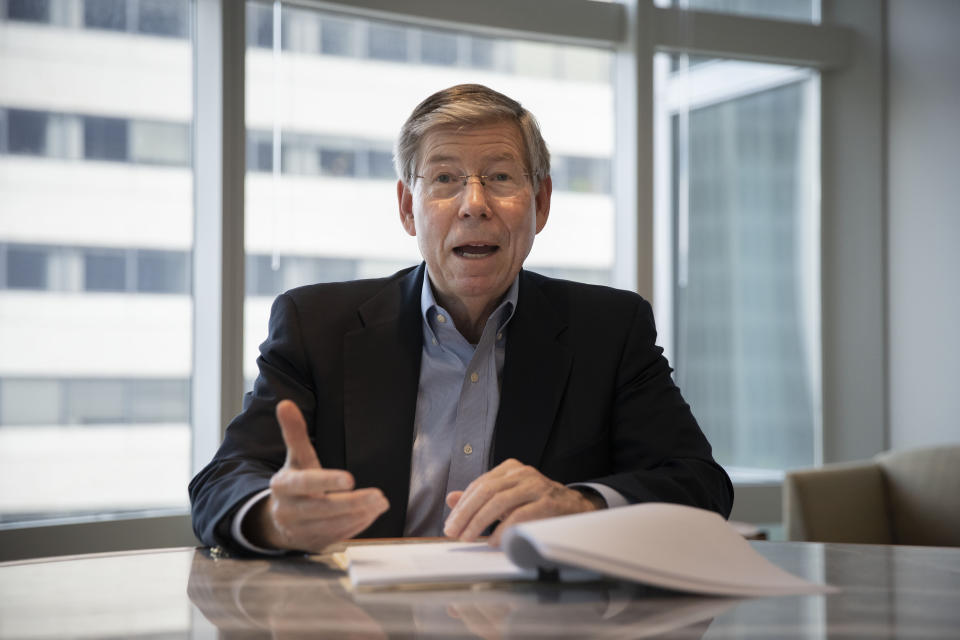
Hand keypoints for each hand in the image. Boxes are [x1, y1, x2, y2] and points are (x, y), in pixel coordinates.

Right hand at [246, 399, 388, 551]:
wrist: (279, 519)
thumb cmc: (295, 481)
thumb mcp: (296, 458)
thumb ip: (294, 432)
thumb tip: (285, 403)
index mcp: (283, 485)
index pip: (305, 483)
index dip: (327, 481)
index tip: (350, 479)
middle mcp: (288, 510)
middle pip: (322, 508)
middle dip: (352, 503)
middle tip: (379, 496)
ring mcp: (299, 531)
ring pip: (332, 526)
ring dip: (359, 515)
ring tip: (381, 502)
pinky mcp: (312, 545)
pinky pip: (336, 538)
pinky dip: (356, 527)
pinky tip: (371, 514)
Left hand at [443, 458, 602, 546]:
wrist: (576, 508)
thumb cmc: (537, 504)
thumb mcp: (507, 497)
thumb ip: (479, 497)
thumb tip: (451, 499)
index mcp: (510, 469)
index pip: (479, 484)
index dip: (462, 504)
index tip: (451, 523)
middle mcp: (523, 473)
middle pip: (486, 491)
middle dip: (466, 513)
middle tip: (454, 531)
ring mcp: (536, 486)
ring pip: (500, 502)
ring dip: (480, 522)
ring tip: (469, 537)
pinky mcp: (548, 503)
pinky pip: (520, 516)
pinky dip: (503, 530)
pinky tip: (493, 541)